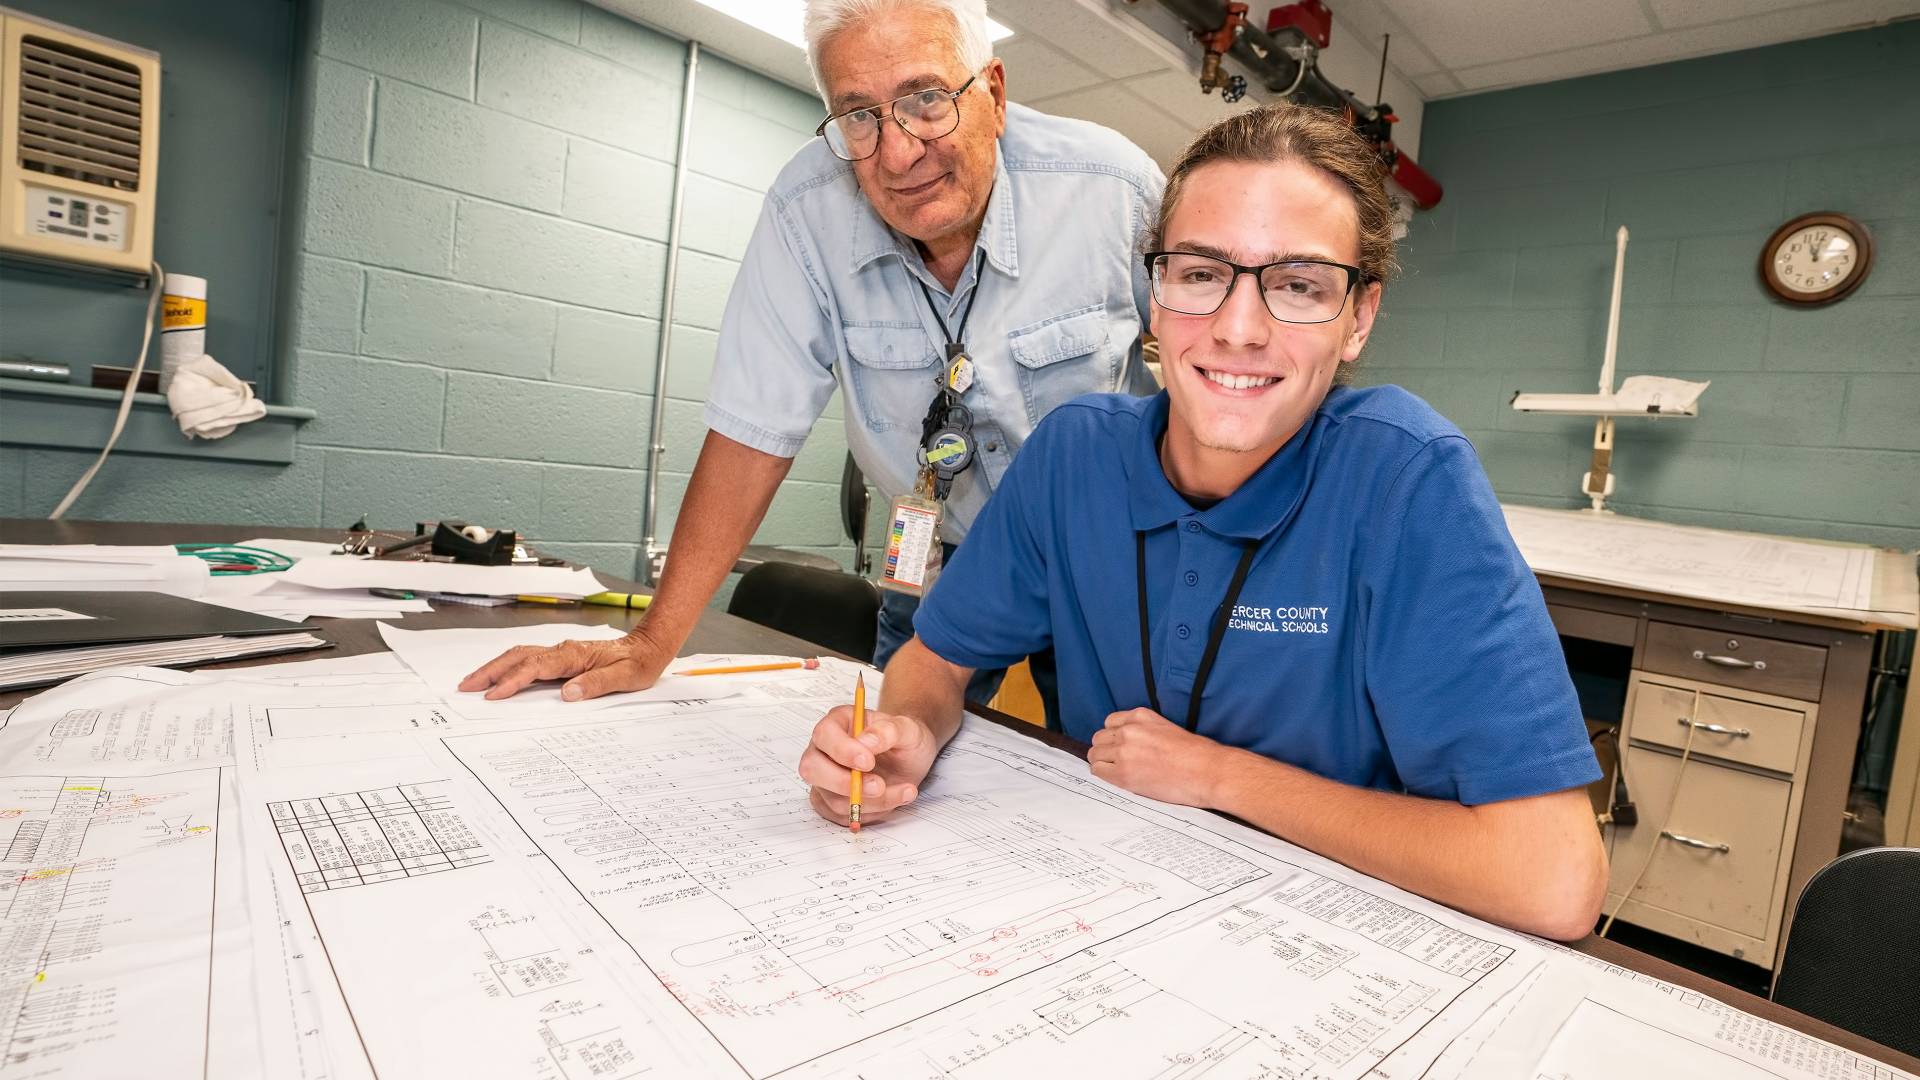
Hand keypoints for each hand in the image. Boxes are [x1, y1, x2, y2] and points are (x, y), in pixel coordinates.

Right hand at [458, 624, 671, 700]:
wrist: (649, 647)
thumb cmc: (639, 663)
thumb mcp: (625, 677)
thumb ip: (596, 684)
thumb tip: (568, 693)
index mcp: (574, 655)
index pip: (536, 668)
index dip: (513, 681)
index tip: (495, 695)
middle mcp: (563, 650)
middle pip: (518, 657)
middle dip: (490, 671)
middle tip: (466, 686)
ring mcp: (561, 653)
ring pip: (520, 656)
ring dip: (495, 667)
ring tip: (474, 682)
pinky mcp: (562, 658)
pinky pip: (529, 660)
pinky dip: (509, 667)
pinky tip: (501, 677)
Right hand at [798, 704, 938, 827]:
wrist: (910, 760)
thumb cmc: (903, 739)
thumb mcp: (907, 728)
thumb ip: (889, 730)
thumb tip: (867, 741)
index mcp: (838, 722)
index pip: (824, 734)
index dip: (842, 750)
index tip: (868, 761)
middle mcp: (824, 750)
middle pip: (812, 769)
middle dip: (844, 783)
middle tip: (878, 786)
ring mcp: (825, 778)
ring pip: (832, 799)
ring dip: (869, 802)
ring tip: (904, 790)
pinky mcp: (832, 802)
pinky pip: (843, 815)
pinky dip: (872, 812)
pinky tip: (895, 798)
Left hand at [1088, 708, 1230, 806]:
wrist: (1207, 772)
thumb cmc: (1196, 754)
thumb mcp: (1167, 728)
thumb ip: (1144, 730)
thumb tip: (1130, 743)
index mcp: (1140, 716)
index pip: (1110, 722)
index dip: (1114, 736)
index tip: (1120, 746)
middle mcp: (1129, 730)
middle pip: (1099, 738)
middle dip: (1106, 750)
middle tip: (1118, 762)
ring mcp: (1124, 752)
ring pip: (1095, 755)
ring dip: (1103, 763)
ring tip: (1118, 771)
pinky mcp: (1123, 774)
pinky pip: (1098, 771)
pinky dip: (1104, 775)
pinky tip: (1119, 779)